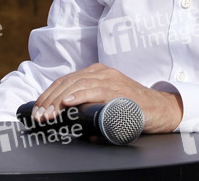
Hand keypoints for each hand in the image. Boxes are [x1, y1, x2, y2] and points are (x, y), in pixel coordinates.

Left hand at [31, 63, 182, 133]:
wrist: (160, 109)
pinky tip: (68, 103)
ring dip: (59, 100)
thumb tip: (73, 126)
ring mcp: (111, 79)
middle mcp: (102, 72)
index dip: (48, 95)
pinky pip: (95, 90)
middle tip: (39, 115)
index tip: (37, 110)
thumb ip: (90, 107)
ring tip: (48, 113)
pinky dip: (79, 96)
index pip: (65, 80)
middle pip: (67, 82)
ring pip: (77, 85)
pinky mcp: (119, 90)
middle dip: (49, 99)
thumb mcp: (107, 103)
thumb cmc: (133, 108)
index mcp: (97, 73)